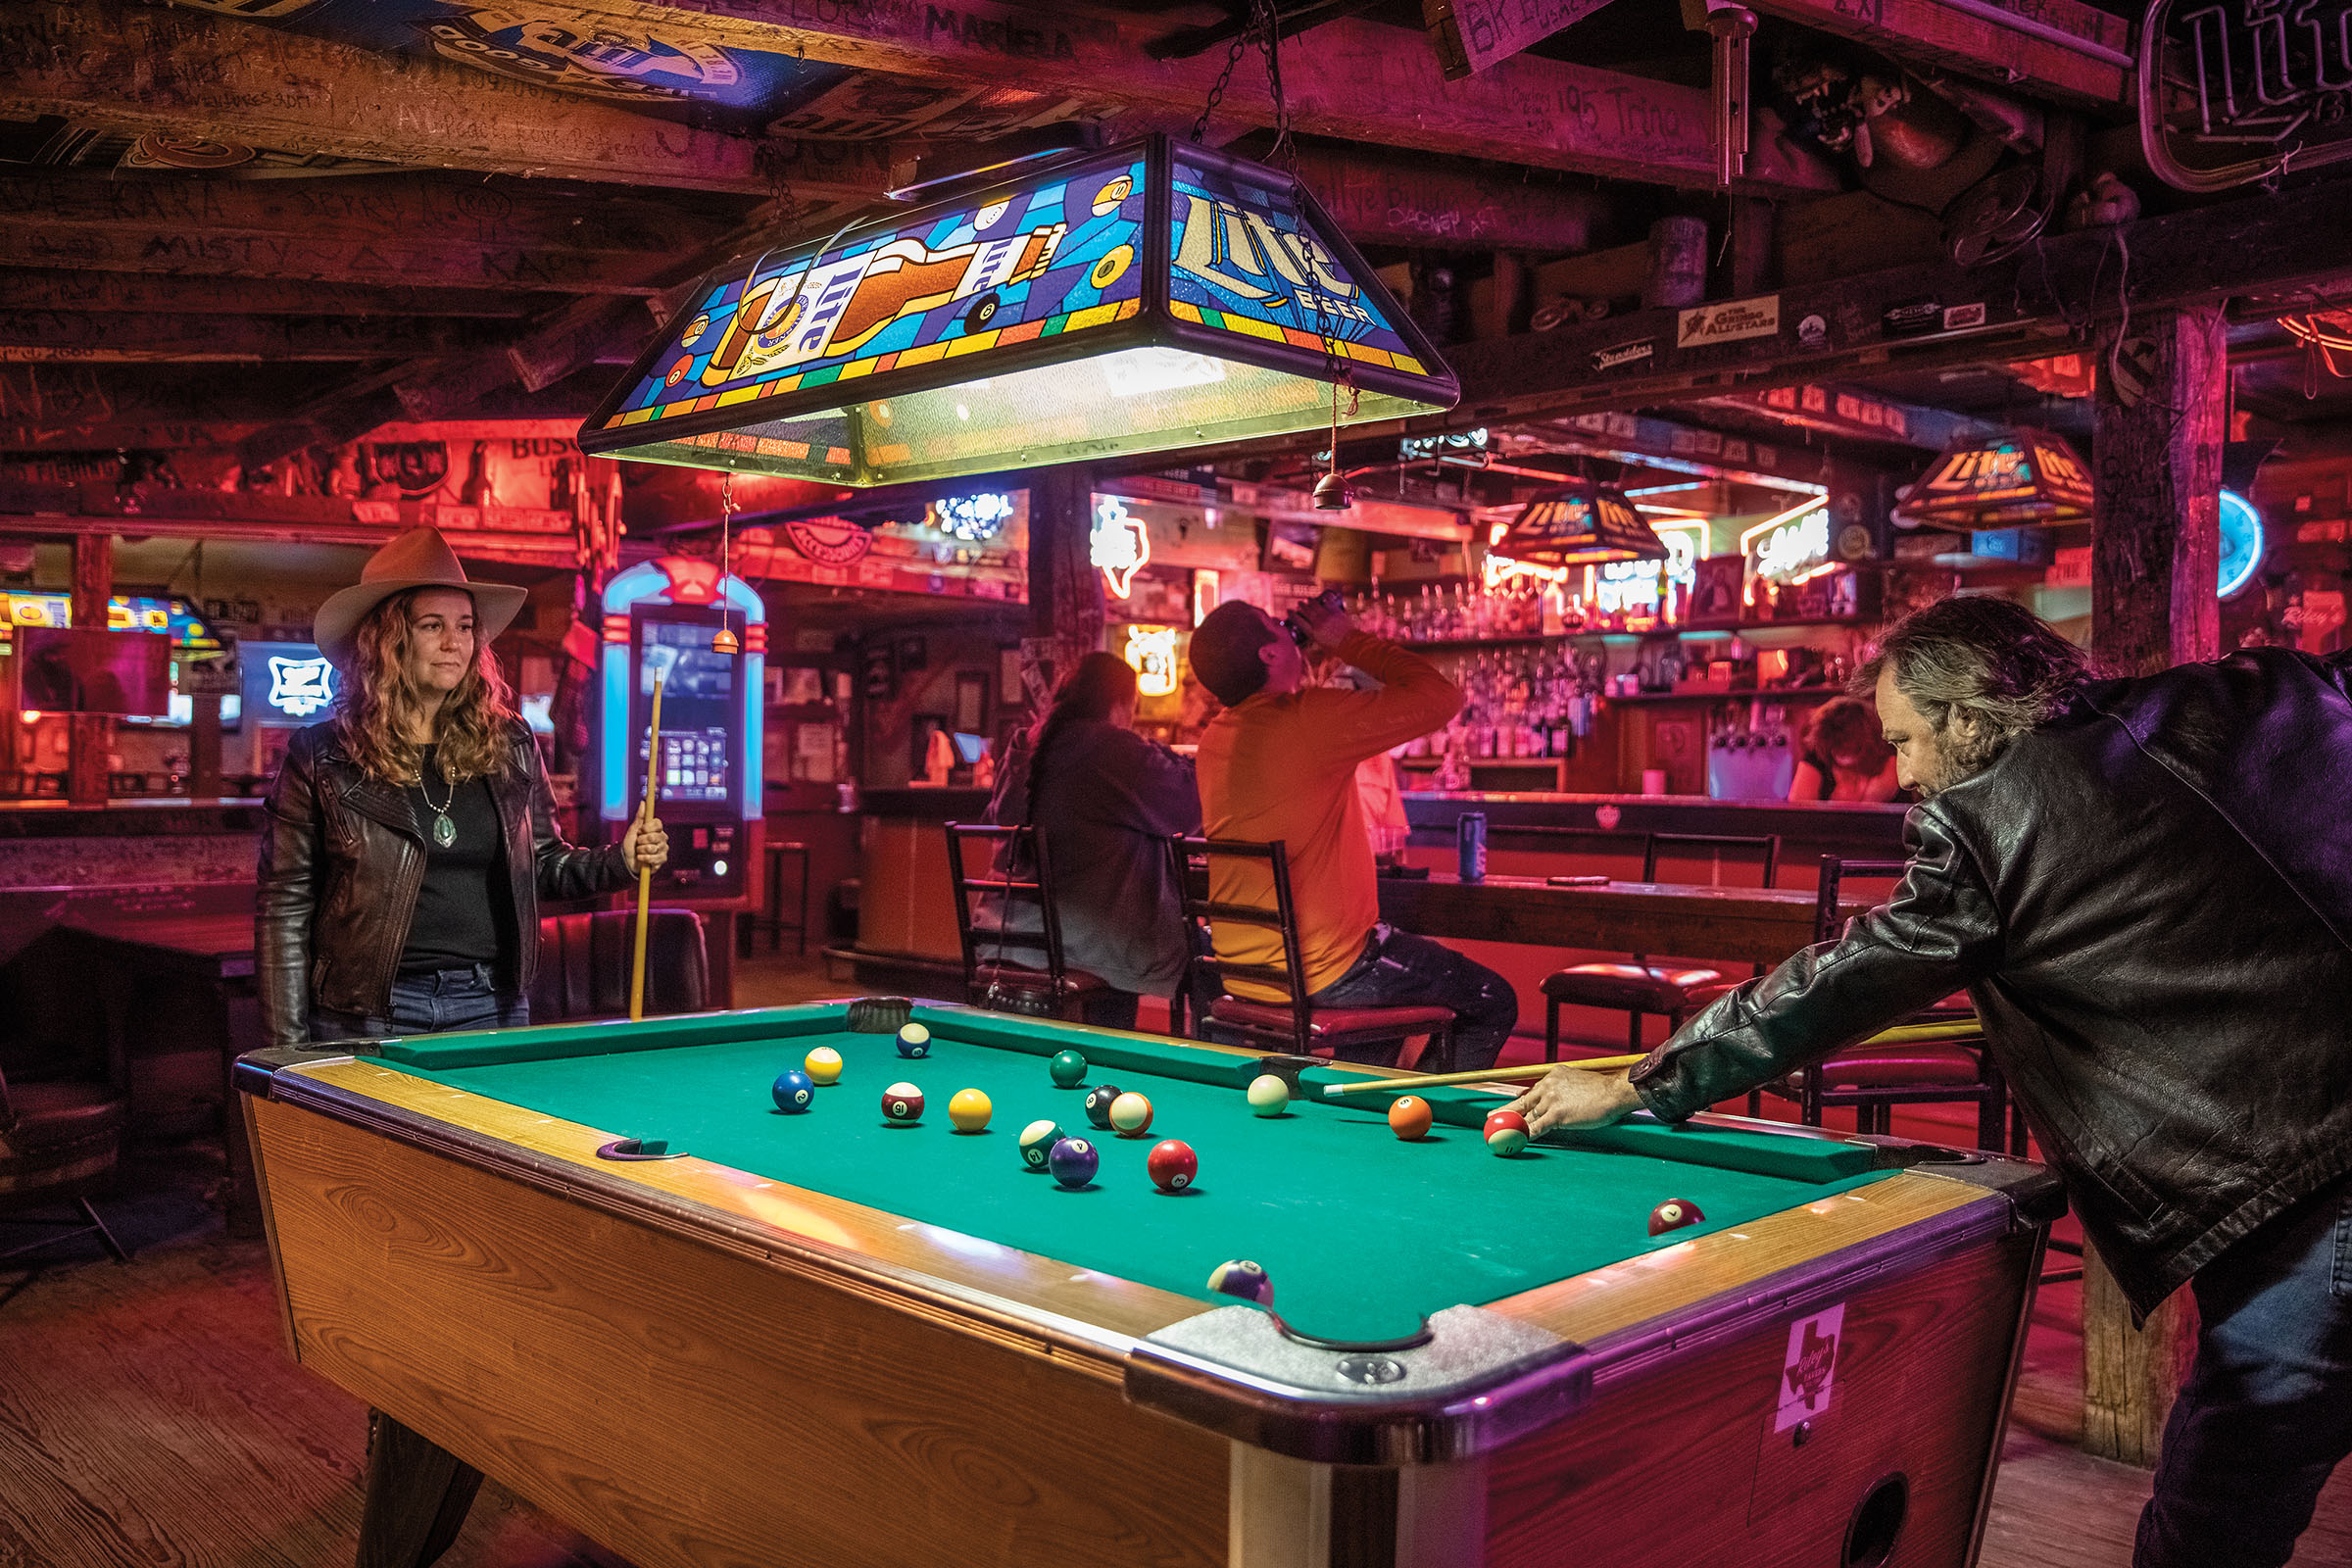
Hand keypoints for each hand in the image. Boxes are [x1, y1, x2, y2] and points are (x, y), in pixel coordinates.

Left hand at [623, 814, 668, 874]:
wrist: (628, 861)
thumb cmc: (631, 845)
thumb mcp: (633, 830)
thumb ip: (640, 817)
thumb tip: (643, 803)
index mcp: (656, 829)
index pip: (658, 824)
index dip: (647, 827)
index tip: (640, 831)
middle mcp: (662, 838)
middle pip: (654, 836)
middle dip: (641, 841)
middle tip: (638, 843)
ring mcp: (663, 849)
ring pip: (652, 848)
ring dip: (640, 851)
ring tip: (639, 852)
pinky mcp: (662, 859)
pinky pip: (653, 858)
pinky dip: (643, 859)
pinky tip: (642, 858)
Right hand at [1294, 595, 1352, 650]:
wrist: (1350, 644)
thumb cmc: (1337, 648)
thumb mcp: (1322, 645)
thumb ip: (1316, 637)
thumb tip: (1313, 633)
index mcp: (1313, 633)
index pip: (1299, 621)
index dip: (1293, 615)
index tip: (1289, 610)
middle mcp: (1318, 623)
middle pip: (1306, 611)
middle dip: (1301, 606)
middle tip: (1299, 603)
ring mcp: (1327, 616)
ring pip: (1315, 605)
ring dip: (1310, 601)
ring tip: (1308, 599)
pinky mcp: (1335, 612)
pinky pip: (1328, 602)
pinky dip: (1325, 599)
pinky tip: (1323, 597)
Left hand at [1503, 1066, 1644, 1137]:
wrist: (1614, 1092)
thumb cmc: (1603, 1091)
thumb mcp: (1579, 1083)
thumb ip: (1565, 1090)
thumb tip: (1560, 1101)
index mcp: (1554, 1075)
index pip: (1534, 1091)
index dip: (1522, 1102)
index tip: (1512, 1107)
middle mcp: (1549, 1085)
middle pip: (1522, 1101)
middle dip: (1505, 1111)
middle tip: (1491, 1117)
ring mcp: (1551, 1099)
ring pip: (1528, 1116)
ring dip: (1517, 1128)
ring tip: (1503, 1136)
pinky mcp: (1556, 1114)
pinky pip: (1537, 1127)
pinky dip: (1527, 1135)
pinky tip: (1519, 1141)